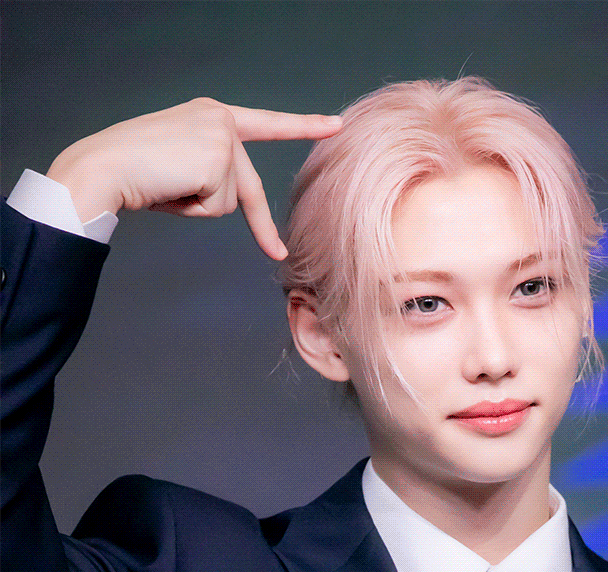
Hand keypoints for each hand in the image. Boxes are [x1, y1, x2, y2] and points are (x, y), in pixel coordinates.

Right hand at [46, 99, 342, 258]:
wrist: (105, 167)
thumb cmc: (134, 173)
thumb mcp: (180, 165)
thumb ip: (212, 173)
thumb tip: (230, 201)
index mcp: (212, 114)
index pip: (266, 125)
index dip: (302, 127)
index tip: (335, 127)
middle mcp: (222, 119)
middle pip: (249, 187)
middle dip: (263, 227)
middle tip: (278, 252)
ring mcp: (222, 138)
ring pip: (230, 202)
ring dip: (198, 207)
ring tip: (166, 187)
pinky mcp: (218, 160)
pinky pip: (220, 208)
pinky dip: (193, 210)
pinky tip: (170, 188)